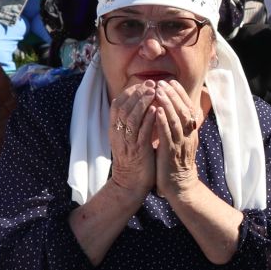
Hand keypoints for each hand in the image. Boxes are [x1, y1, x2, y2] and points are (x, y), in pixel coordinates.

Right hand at [107, 81, 158, 199]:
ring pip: (131, 117)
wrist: (130, 185)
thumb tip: (139, 106)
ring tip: (153, 92)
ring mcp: (127, 143)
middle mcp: (118, 135)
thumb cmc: (133, 161)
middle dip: (136, 93)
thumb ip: (131, 124)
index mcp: (115, 131)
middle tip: (150, 84)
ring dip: (142, 102)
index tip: (141, 84)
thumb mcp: (128, 139)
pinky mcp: (138, 151)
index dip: (128, 92)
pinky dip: (148, 120)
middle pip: (123, 108)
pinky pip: (142, 133)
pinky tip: (156, 110)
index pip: (117, 105)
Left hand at [150, 80, 204, 195]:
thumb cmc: (176, 162)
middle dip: (173, 94)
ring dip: (168, 104)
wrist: (179, 185)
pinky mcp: (171, 152)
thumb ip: (178, 126)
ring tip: (159, 92)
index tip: (171, 81)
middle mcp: (188, 135)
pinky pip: (168, 134)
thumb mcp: (180, 141)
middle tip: (163, 82)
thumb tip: (172, 110)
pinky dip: (162, 121)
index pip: (188, 107)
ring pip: (177, 119)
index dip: (180, 94)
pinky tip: (156, 111)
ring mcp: (181, 143)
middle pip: (184, 110)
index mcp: (191, 132)